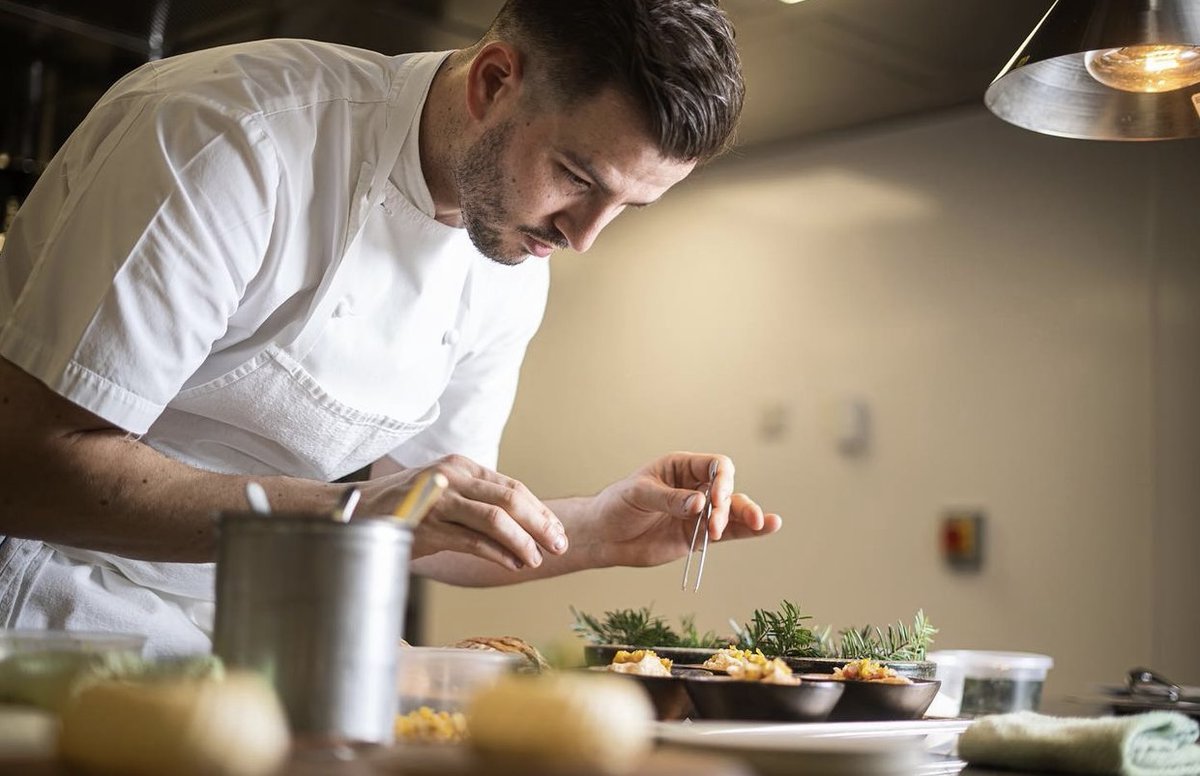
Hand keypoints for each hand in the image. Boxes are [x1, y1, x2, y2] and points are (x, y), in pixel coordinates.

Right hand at [365, 455, 567, 570]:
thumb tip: (520, 524)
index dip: (540, 511)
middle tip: (559, 545)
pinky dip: (499, 554)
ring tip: (536, 559)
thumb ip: (475, 502)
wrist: (354, 514)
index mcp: (460, 466)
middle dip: (541, 524)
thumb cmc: (403, 508)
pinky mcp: (427, 526)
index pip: (512, 487)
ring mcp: (439, 501)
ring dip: (523, 542)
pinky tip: (512, 564)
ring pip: (496, 519)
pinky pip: (473, 540)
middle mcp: (451, 477)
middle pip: (511, 499)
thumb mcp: (443, 494)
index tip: (558, 531)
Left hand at [582, 452, 781, 567]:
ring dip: (745, 517)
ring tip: (757, 524)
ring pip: (732, 511)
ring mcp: (699, 513)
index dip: (722, 479)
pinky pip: (727, 532)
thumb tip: (699, 504)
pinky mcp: (697, 536)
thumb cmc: (616, 505)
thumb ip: (669, 499)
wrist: (604, 536)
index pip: (715, 466)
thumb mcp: (638, 495)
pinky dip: (747, 531)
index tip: (715, 499)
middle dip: (727, 505)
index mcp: (681, 467)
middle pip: (727, 489)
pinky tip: (767, 527)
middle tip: (713, 524)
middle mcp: (695, 487)